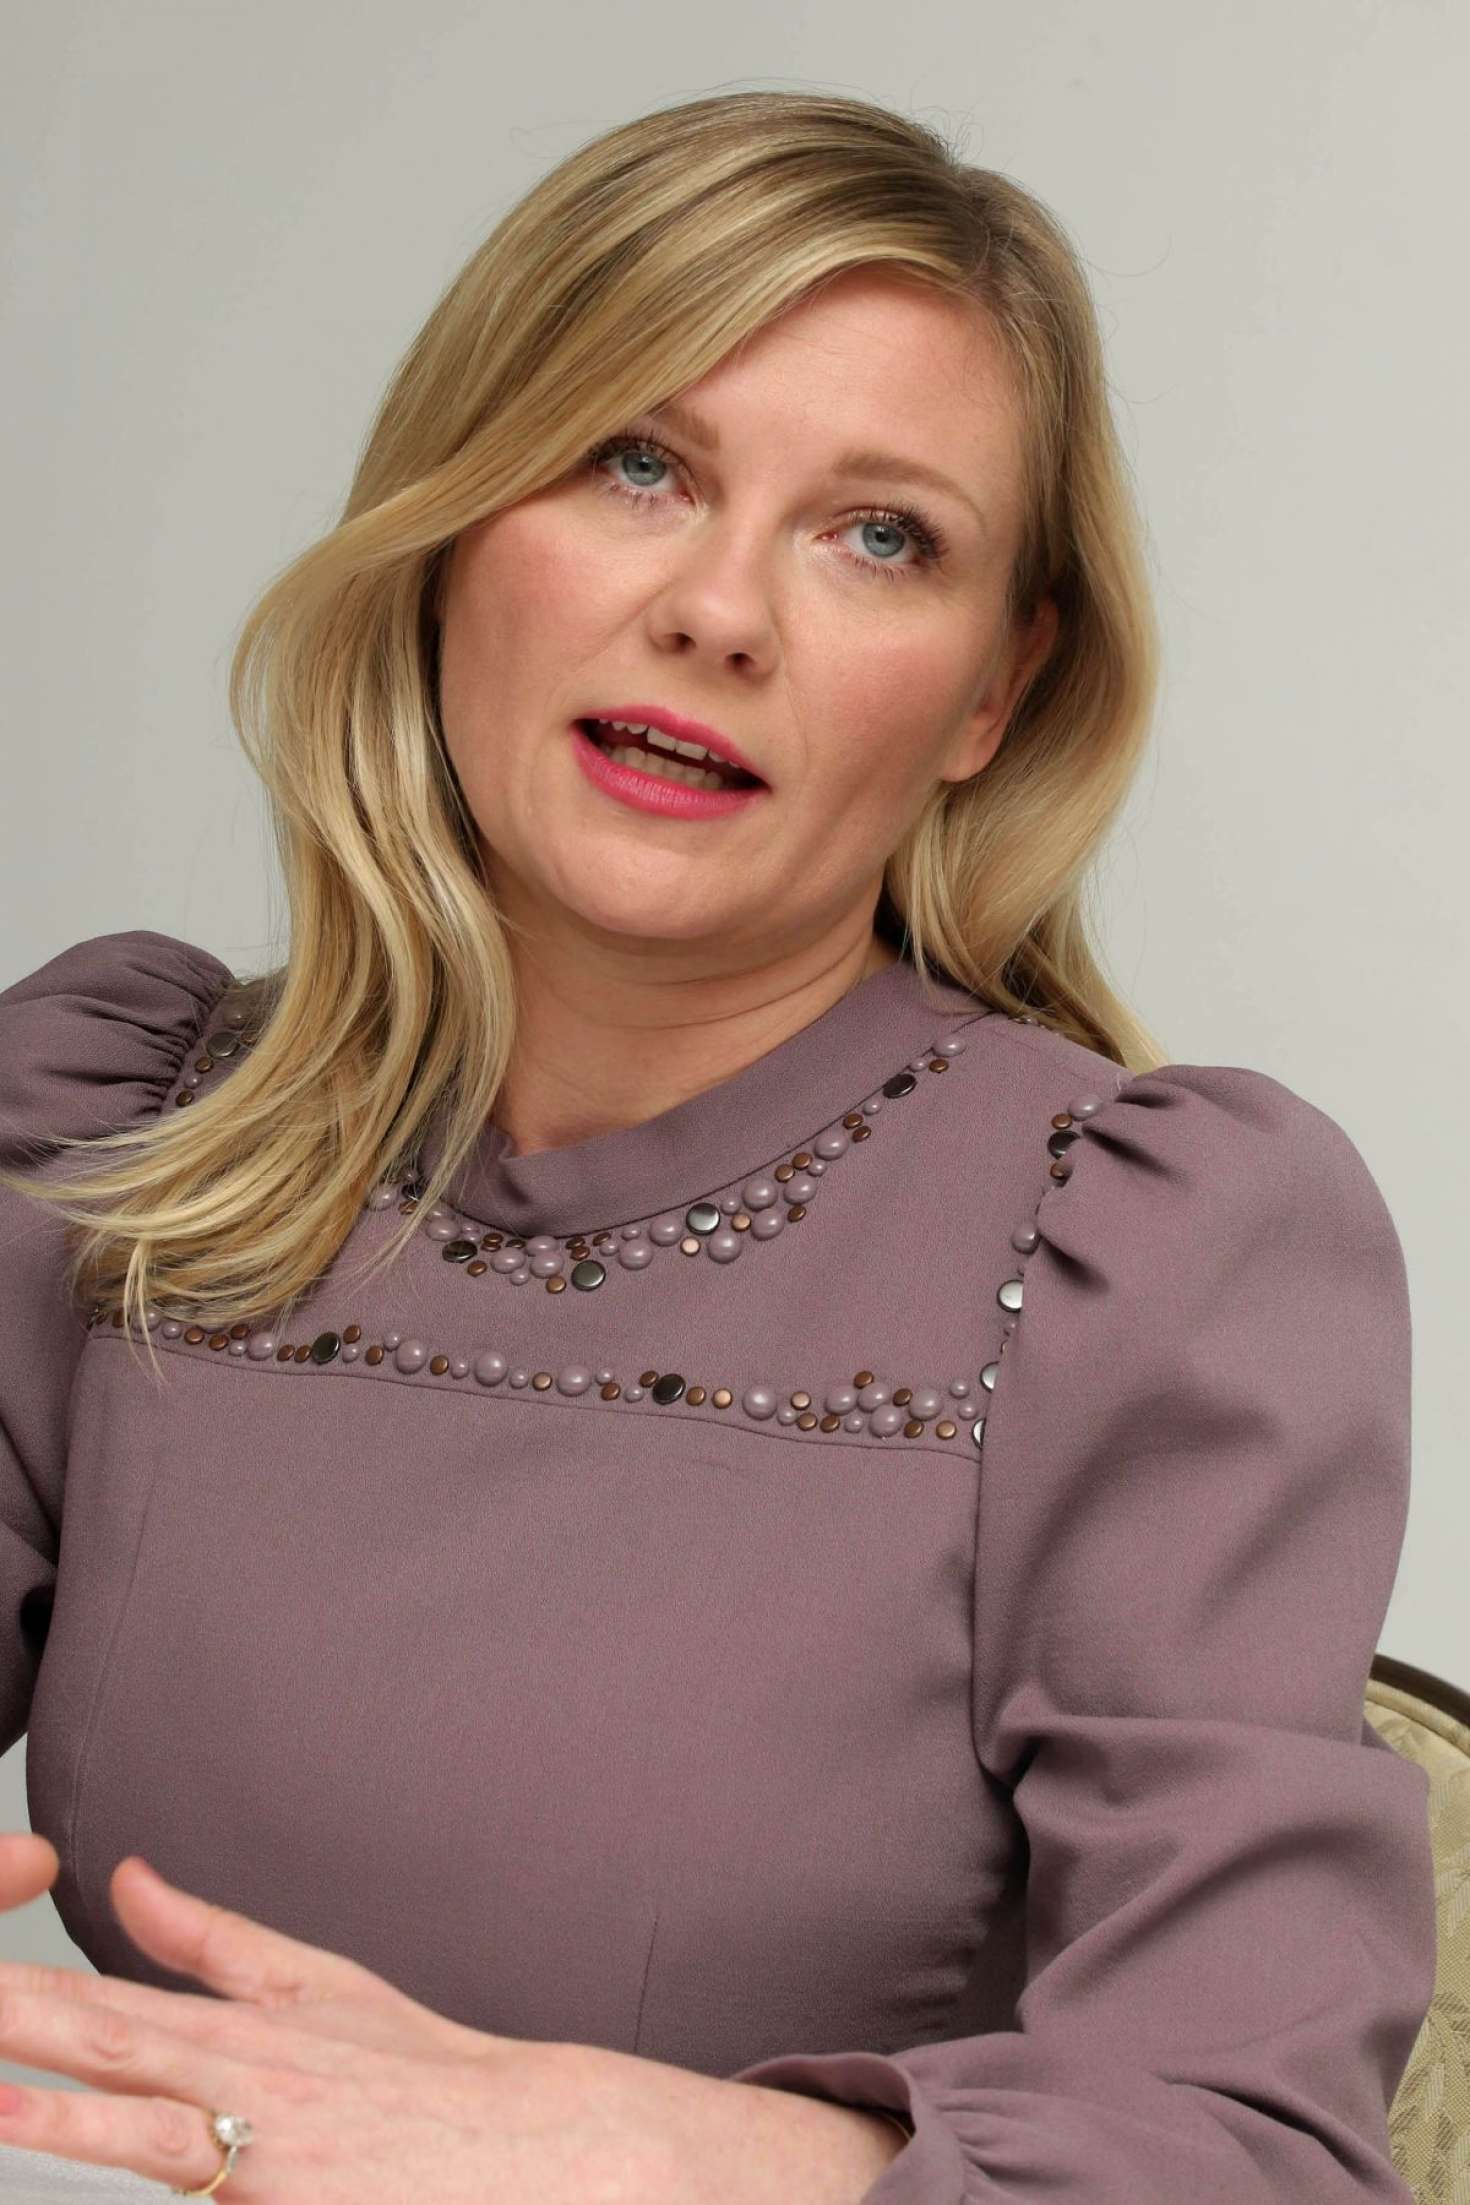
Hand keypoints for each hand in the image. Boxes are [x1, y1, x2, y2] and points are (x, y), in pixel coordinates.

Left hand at [0, 1833, 678, 2200]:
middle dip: (23, 2022)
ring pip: (148, 2145)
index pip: (100, 2005)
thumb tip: (122, 1875)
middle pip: (108, 2053)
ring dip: (68, 2122)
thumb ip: (207, 1939)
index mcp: (237, 2033)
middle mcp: (242, 2092)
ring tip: (0, 2102)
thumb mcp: (315, 1986)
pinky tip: (96, 2163)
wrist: (533, 2152)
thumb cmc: (422, 2076)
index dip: (21, 1991)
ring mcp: (267, 2168)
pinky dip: (153, 2185)